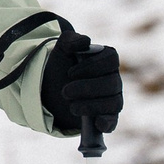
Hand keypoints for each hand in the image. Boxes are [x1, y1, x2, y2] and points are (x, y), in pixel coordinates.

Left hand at [40, 26, 123, 143]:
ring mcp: (112, 99)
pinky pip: (113, 121)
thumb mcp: (60, 49)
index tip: (71, 72)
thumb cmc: (60, 65)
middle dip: (87, 88)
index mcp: (107, 59)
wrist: (49, 88)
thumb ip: (70, 39)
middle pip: (111, 84)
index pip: (111, 60)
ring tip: (71, 106)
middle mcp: (114, 79)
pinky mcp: (105, 116)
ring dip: (91, 106)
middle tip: (65, 92)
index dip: (92, 66)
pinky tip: (97, 123)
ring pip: (113, 103)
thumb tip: (85, 41)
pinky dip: (107, 123)